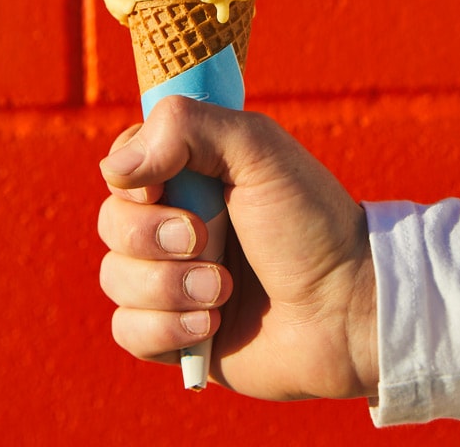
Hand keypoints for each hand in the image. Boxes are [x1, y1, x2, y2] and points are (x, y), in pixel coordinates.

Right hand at [98, 96, 377, 400]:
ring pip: (115, 277)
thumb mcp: (258, 148)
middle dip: (154, 237)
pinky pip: (128, 329)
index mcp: (189, 174)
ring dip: (170, 287)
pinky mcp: (173, 331)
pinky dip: (167, 329)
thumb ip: (186, 127)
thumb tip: (115, 168)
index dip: (131, 179)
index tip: (164, 187)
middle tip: (208, 239)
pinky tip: (213, 327)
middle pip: (112, 222)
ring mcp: (170, 277)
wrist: (347, 310)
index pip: (122, 164)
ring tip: (223, 289)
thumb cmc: (309, 222)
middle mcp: (173, 221)